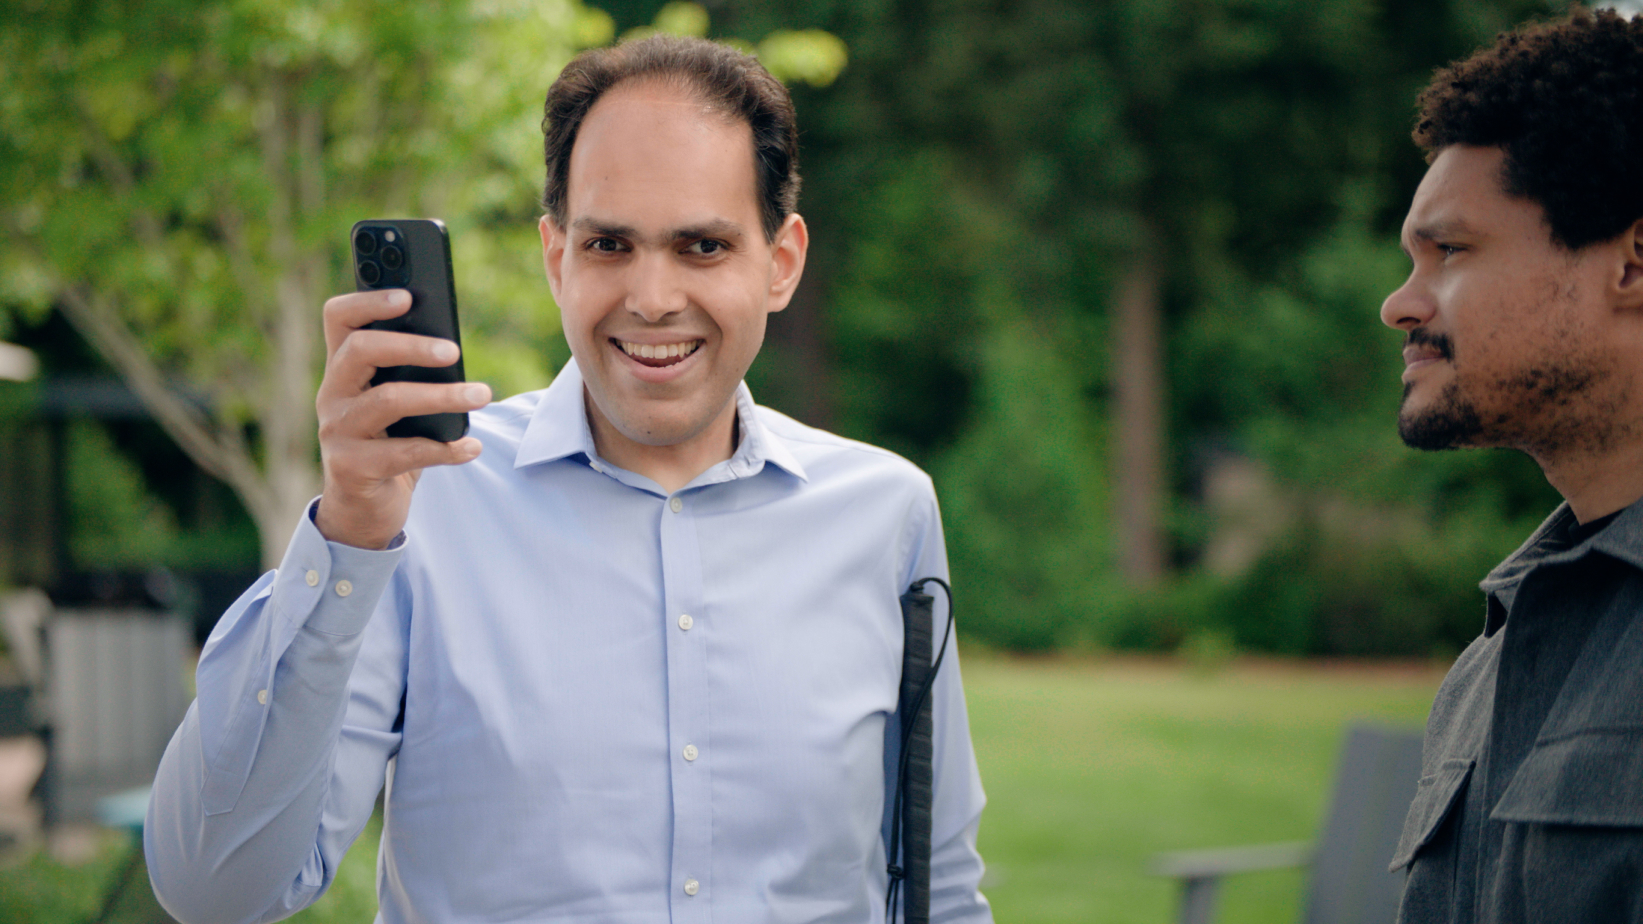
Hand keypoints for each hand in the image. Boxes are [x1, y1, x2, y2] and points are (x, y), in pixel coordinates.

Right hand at [314, 289, 490, 548]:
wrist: (367, 507)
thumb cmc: (390, 442)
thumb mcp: (396, 402)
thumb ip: (411, 374)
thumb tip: (451, 348)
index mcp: (343, 369)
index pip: (339, 318)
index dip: (368, 301)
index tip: (407, 296)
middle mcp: (333, 394)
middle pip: (360, 351)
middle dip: (411, 346)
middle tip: (454, 351)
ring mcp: (338, 431)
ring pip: (387, 400)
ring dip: (441, 396)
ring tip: (480, 394)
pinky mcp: (353, 468)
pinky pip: (404, 453)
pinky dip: (445, 449)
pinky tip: (470, 447)